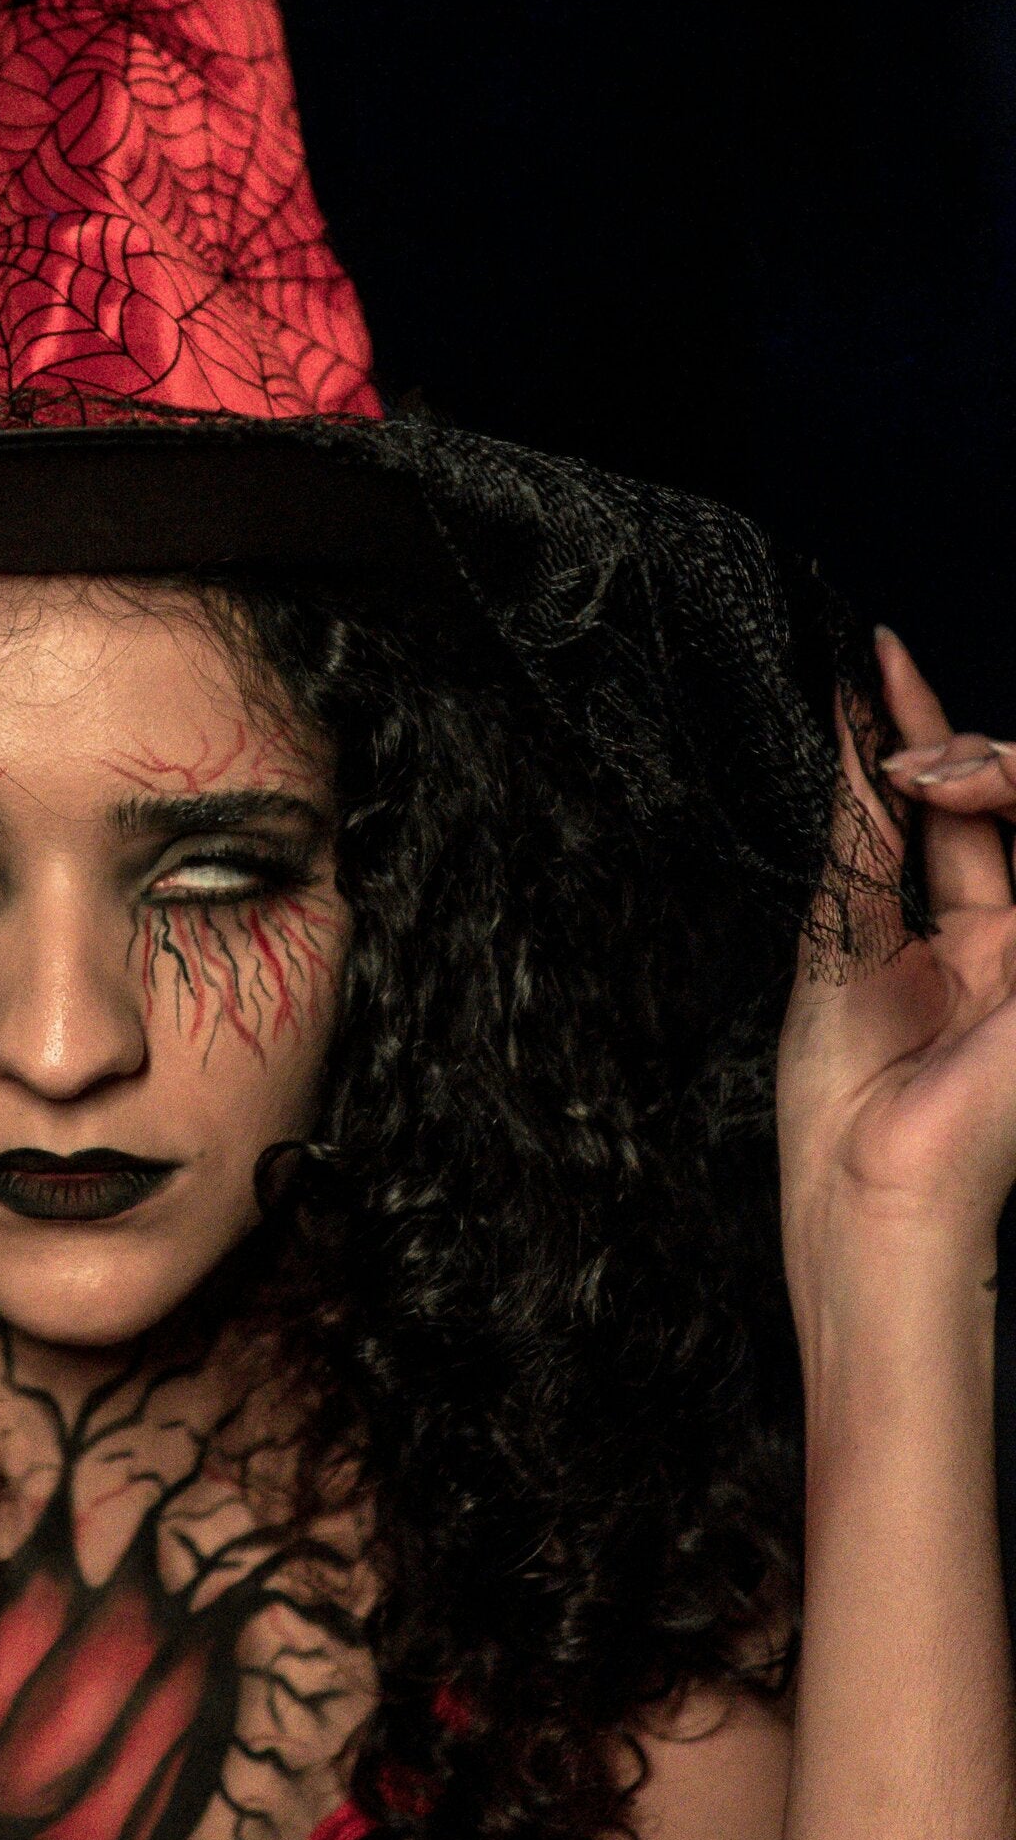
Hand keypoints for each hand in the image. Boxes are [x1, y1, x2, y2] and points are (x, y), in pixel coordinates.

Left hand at [778, 629, 1015, 1287]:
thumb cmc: (847, 1098)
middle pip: (1005, 794)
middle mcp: (1012, 939)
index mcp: (958, 944)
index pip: (957, 811)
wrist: (876, 1183)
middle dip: (947, 738)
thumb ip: (863, 840)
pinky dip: (1008, 788)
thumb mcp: (841, 939)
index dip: (921, 729)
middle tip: (893, 733)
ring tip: (922, 764)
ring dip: (984, 760)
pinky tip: (952, 777)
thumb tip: (861, 740)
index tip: (876, 656)